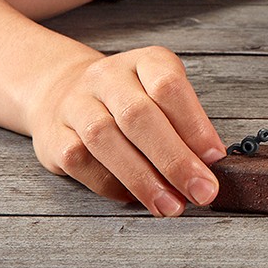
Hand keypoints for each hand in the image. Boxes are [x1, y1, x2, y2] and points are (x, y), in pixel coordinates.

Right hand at [27, 46, 225, 215]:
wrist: (61, 91)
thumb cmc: (127, 100)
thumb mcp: (160, 95)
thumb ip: (183, 124)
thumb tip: (207, 165)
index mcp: (143, 61)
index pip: (168, 86)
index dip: (194, 125)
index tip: (214, 159)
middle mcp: (107, 76)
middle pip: (138, 116)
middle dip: (174, 160)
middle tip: (200, 192)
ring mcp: (75, 104)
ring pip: (105, 139)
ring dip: (143, 179)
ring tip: (170, 205)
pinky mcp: (53, 135)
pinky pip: (81, 161)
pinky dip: (111, 184)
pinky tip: (134, 197)